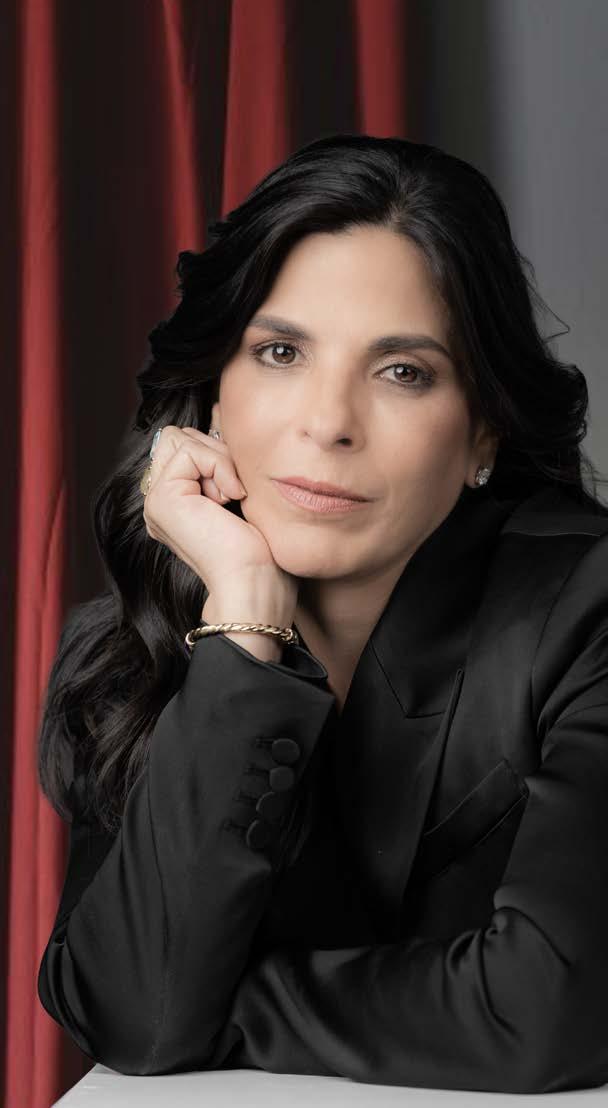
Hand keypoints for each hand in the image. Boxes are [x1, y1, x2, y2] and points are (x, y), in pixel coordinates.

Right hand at [142, 425, 297, 608]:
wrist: (256, 585)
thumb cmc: (261, 552)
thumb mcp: (242, 493)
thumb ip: (223, 462)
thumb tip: (221, 414)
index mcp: (177, 500)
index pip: (187, 442)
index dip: (218, 453)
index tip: (241, 490)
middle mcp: (160, 500)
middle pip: (180, 435)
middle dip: (217, 453)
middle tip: (236, 493)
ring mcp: (156, 500)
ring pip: (182, 437)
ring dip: (219, 461)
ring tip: (232, 498)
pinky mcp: (161, 499)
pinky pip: (189, 450)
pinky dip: (219, 467)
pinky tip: (230, 499)